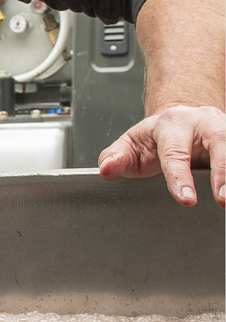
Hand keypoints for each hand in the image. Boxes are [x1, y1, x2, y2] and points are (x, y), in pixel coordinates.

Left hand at [98, 104, 224, 206]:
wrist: (178, 123)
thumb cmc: (152, 140)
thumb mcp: (128, 146)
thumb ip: (115, 158)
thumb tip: (107, 169)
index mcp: (171, 123)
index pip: (175, 153)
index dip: (180, 177)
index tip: (186, 200)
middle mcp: (202, 121)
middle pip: (219, 140)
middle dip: (223, 170)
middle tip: (223, 199)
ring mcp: (223, 126)